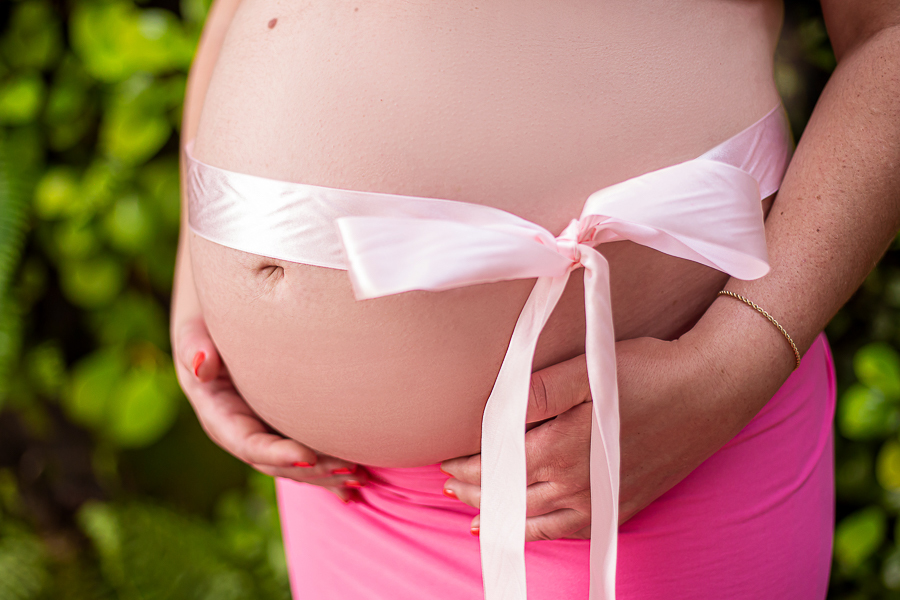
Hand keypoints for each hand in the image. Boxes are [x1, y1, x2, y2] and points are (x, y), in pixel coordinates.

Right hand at [173, 315, 365, 501]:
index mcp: (219, 417)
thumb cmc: (207, 327)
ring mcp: (263, 435)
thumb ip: (193, 347)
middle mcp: (241, 434)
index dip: (278, 454)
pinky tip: (355, 482)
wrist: (216, 328)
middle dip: (314, 472)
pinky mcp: (281, 429)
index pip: (249, 444)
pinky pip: (306, 455)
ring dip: (326, 475)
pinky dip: (328, 470)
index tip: (310, 456)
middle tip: (351, 470)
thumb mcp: (194, 332)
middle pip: (277, 464)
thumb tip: (201, 365)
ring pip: (295, 465)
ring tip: (360, 477)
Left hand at [440, 335, 740, 539]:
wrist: (710, 390)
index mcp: (562, 446)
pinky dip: (541, 533)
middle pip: (512, 493)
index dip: (469, 462)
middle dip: (476, 489)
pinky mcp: (622, 504)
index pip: (499, 462)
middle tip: (448, 484)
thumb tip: (494, 409)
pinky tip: (528, 530)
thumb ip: (538, 390)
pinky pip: (571, 530)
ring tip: (475, 510)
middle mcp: (577, 482)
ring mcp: (601, 499)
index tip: (445, 458)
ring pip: (535, 517)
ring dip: (501, 513)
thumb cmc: (647, 371)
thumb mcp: (588, 368)